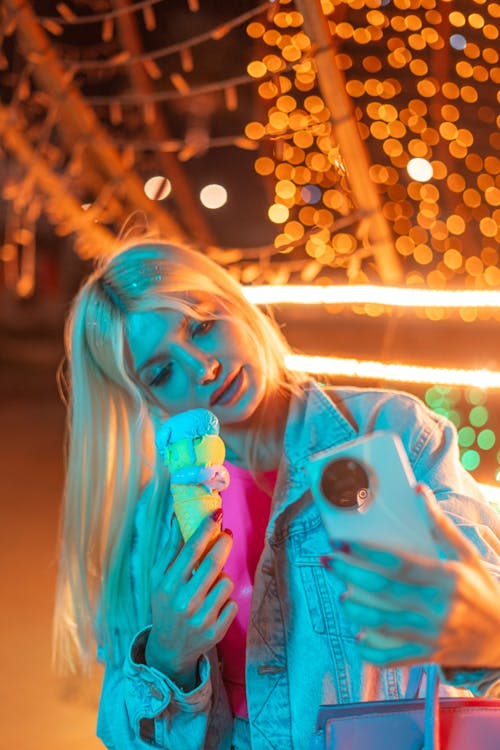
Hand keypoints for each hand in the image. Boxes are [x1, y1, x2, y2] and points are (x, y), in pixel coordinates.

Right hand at [146, 512, 236, 686]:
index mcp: (168, 585)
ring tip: (212, 582)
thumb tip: (176, 516)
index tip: (217, 514)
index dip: (206, 528)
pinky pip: (233, 604)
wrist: (169, 648)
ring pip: (226, 582)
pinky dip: (226, 601)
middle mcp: (184, 602)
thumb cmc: (165, 603)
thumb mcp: (159, 578)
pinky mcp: (215, 632)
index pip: (191, 549)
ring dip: (222, 578)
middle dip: (224, 543)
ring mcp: (201, 618)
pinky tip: (215, 604)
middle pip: (214, 563)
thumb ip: (169, 548)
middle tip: (226, 535)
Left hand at [320, 485, 499, 668]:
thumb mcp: (466, 554)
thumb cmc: (482, 589)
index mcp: (446, 577)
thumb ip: (439, 525)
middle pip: (383, 590)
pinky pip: (395, 657)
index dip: (365, 552)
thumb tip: (417, 490)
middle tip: (327, 562)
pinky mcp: (430, 655)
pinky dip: (374, 653)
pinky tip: (359, 640)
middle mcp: (438, 606)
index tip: (341, 543)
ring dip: (355, 610)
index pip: (397, 563)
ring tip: (341, 597)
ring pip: (384, 623)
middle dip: (349, 574)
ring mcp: (433, 634)